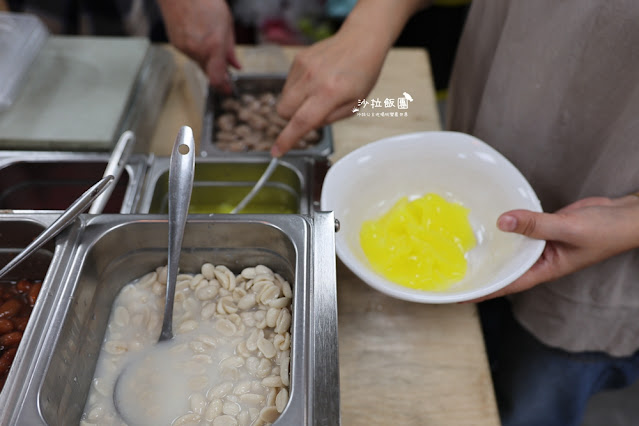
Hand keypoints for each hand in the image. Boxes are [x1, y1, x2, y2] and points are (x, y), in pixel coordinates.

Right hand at [157, 0, 240, 93]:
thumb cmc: (204, 1)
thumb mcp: (226, 24)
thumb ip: (231, 49)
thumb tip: (235, 65)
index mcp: (214, 46)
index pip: (216, 78)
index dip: (223, 88)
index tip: (229, 90)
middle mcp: (197, 50)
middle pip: (209, 73)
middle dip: (218, 73)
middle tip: (226, 71)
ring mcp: (184, 48)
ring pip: (199, 63)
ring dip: (207, 59)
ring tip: (210, 41)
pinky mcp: (176, 44)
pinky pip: (190, 54)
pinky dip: (197, 51)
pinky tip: (199, 36)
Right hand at [271, 28, 386, 155]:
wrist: (362, 40)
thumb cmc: (362, 74)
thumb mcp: (354, 105)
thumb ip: (329, 119)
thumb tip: (306, 126)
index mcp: (331, 93)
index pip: (301, 121)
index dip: (287, 140)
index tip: (276, 151)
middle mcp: (313, 78)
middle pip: (284, 111)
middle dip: (291, 119)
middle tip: (310, 114)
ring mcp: (303, 66)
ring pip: (283, 98)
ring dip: (295, 104)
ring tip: (316, 94)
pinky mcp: (298, 59)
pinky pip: (288, 84)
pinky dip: (297, 89)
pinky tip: (315, 81)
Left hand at [471, 195, 638, 301]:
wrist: (627, 217)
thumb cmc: (606, 231)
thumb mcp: (568, 228)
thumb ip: (536, 225)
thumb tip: (503, 221)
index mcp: (544, 269)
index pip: (507, 285)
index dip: (483, 291)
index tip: (460, 296)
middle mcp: (539, 261)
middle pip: (505, 270)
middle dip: (482, 273)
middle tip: (453, 272)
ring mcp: (542, 246)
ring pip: (512, 250)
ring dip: (492, 250)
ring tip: (462, 250)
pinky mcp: (544, 230)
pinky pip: (521, 232)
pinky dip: (507, 229)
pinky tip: (491, 224)